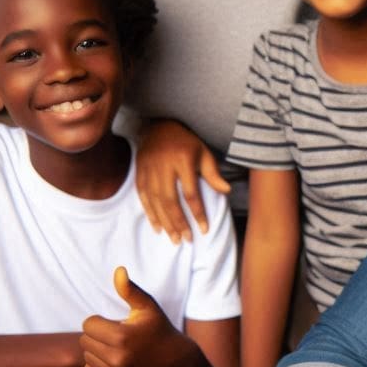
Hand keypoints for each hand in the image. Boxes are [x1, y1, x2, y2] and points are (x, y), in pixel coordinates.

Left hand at [81, 267, 194, 366]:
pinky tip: (117, 363)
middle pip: (85, 342)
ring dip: (98, 352)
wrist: (179, 363)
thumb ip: (130, 290)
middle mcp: (118, 359)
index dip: (101, 321)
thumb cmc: (160, 330)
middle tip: (118, 337)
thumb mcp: (148, 308)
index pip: (88, 324)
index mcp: (122, 336)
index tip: (117, 323)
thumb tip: (118, 270)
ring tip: (118, 349)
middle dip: (99, 336)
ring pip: (88, 359)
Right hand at [136, 120, 229, 241]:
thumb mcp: (204, 154)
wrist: (159, 127)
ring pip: (156, 201)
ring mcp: (149, 169)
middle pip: (170, 200)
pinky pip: (143, 197)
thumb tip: (227, 191)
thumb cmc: (187, 143)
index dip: (198, 213)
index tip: (204, 229)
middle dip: (178, 222)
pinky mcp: (139, 173)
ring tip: (174, 238)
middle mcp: (164, 166)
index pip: (191, 193)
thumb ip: (213, 174)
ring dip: (165, 222)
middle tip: (186, 240)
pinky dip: (150, 214)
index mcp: (183, 160)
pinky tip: (158, 227)